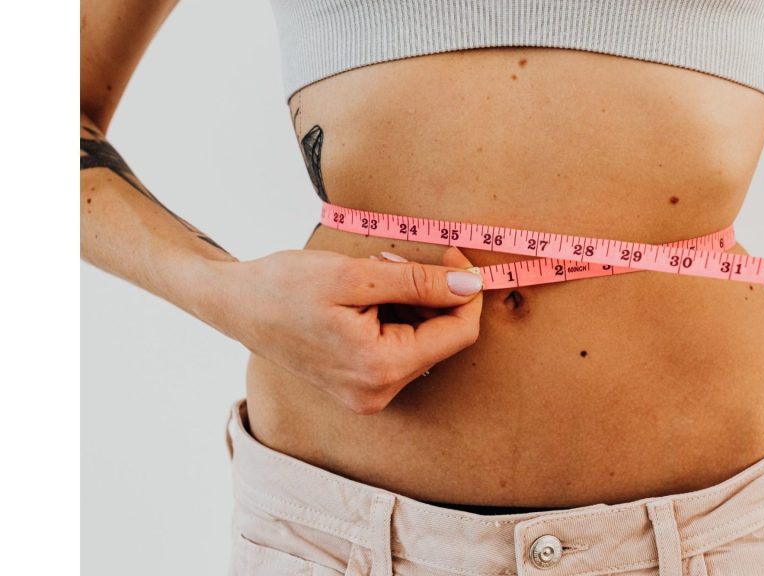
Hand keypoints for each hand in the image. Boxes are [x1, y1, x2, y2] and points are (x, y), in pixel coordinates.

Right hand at [219, 247, 482, 413]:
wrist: (234, 305)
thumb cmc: (284, 286)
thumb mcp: (356, 274)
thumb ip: (419, 282)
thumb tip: (472, 285)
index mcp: (380, 368)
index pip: (458, 334)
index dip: (465, 290)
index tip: (453, 254)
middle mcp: (379, 392)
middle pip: (442, 338)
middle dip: (430, 292)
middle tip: (393, 260)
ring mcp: (369, 392)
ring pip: (423, 339)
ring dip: (411, 300)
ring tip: (371, 275)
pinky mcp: (361, 384)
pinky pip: (400, 346)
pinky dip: (395, 314)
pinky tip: (366, 295)